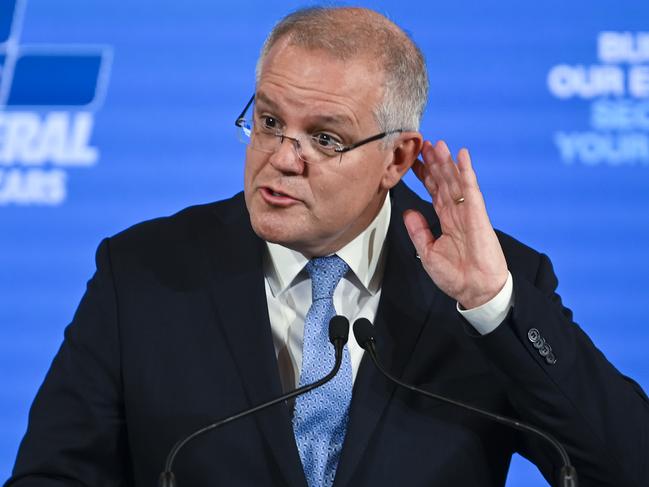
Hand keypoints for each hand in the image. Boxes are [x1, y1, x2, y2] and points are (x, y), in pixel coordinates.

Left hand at [403, 140, 507, 308]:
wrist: (475, 289)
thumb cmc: (455, 276)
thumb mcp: (427, 252)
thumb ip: (418, 230)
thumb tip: (408, 212)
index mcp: (445, 220)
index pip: (433, 192)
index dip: (424, 176)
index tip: (414, 161)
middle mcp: (456, 212)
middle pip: (443, 181)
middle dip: (434, 163)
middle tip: (423, 144)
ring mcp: (468, 212)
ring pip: (455, 181)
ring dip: (447, 162)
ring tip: (438, 144)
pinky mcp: (478, 215)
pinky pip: (472, 189)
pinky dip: (467, 172)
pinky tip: (462, 156)